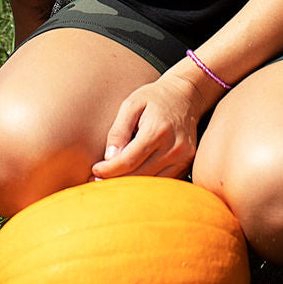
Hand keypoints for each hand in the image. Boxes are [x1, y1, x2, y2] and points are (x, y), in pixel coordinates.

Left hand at [90, 73, 207, 179]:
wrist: (186, 96)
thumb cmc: (154, 98)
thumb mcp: (132, 104)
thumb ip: (119, 130)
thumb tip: (109, 157)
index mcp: (157, 130)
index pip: (129, 160)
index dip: (109, 170)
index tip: (95, 170)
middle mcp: (174, 147)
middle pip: (139, 175)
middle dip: (116, 180)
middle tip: (98, 181)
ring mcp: (183, 158)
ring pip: (152, 183)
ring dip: (131, 187)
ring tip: (113, 181)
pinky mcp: (187, 164)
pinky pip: (163, 182)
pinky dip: (147, 184)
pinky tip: (133, 179)